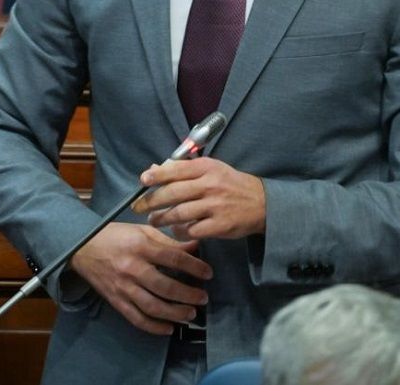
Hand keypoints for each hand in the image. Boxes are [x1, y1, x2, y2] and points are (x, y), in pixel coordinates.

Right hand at [69, 222, 211, 334]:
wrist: (82, 247)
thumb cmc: (116, 235)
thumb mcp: (143, 230)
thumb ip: (169, 241)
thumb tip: (195, 247)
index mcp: (140, 246)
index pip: (173, 258)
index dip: (194, 267)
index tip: (208, 273)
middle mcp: (132, 268)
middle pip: (165, 286)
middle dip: (188, 295)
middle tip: (203, 298)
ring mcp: (123, 287)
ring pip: (152, 306)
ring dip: (175, 313)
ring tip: (191, 314)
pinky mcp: (116, 301)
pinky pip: (136, 318)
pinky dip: (154, 327)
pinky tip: (169, 328)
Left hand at [132, 157, 265, 240]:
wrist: (261, 203)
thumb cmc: (230, 184)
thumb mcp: (211, 169)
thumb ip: (183, 169)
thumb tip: (153, 169)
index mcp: (207, 167)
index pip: (176, 169)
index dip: (157, 175)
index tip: (142, 180)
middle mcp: (210, 185)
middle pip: (173, 193)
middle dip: (151, 201)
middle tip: (138, 207)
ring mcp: (215, 206)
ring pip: (179, 213)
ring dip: (162, 218)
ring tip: (154, 220)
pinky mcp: (219, 225)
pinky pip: (192, 230)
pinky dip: (180, 232)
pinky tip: (175, 231)